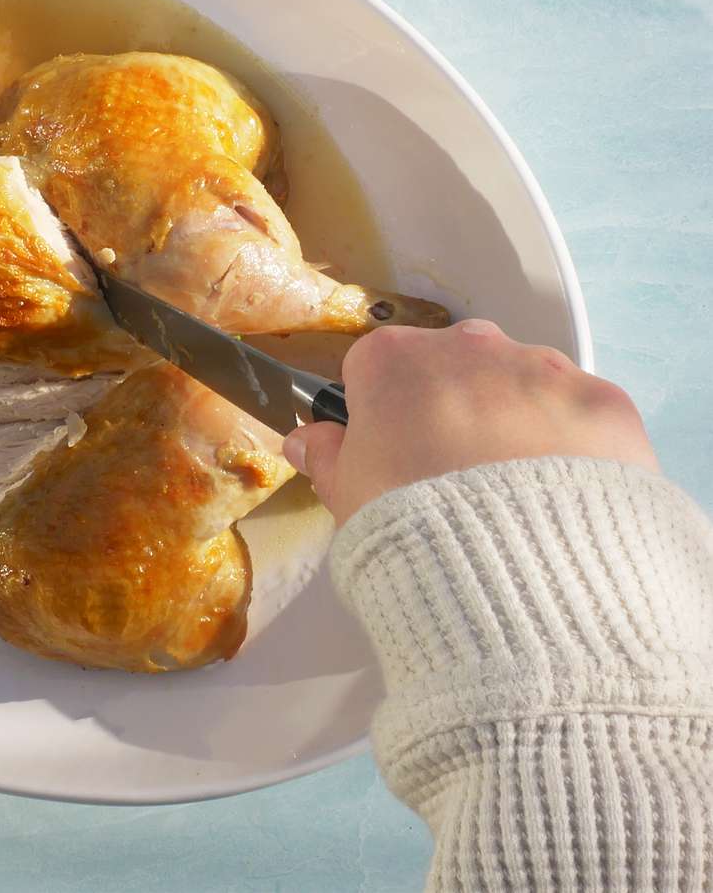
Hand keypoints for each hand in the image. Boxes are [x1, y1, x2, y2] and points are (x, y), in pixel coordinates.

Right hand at [285, 320, 657, 522]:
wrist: (517, 564)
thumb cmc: (409, 524)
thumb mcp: (347, 497)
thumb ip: (327, 458)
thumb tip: (308, 440)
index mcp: (393, 361)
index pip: (376, 367)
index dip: (380, 409)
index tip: (389, 449)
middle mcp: (470, 347)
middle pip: (453, 364)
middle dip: (451, 405)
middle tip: (452, 474)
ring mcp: (543, 369)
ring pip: (521, 383)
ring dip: (513, 421)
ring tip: (513, 493)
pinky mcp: (603, 401)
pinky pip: (578, 413)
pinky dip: (571, 444)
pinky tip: (560, 494)